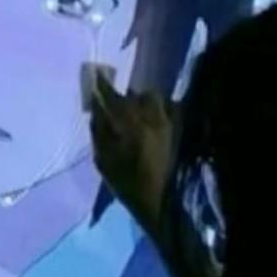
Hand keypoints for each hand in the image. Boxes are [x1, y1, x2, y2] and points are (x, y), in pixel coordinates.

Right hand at [90, 73, 178, 235]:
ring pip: (155, 99)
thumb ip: (99, 132)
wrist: (161, 203)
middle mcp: (152, 119)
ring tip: (138, 112)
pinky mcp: (180, 131)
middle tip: (118, 105)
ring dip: (143, 101)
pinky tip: (154, 119)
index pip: (114, 98)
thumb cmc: (128, 185)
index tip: (97, 74)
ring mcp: (169, 124)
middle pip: (137, 95)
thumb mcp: (104, 161)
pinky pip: (170, 109)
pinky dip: (161, 109)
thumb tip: (96, 109)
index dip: (103, 86)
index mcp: (131, 126)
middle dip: (125, 97)